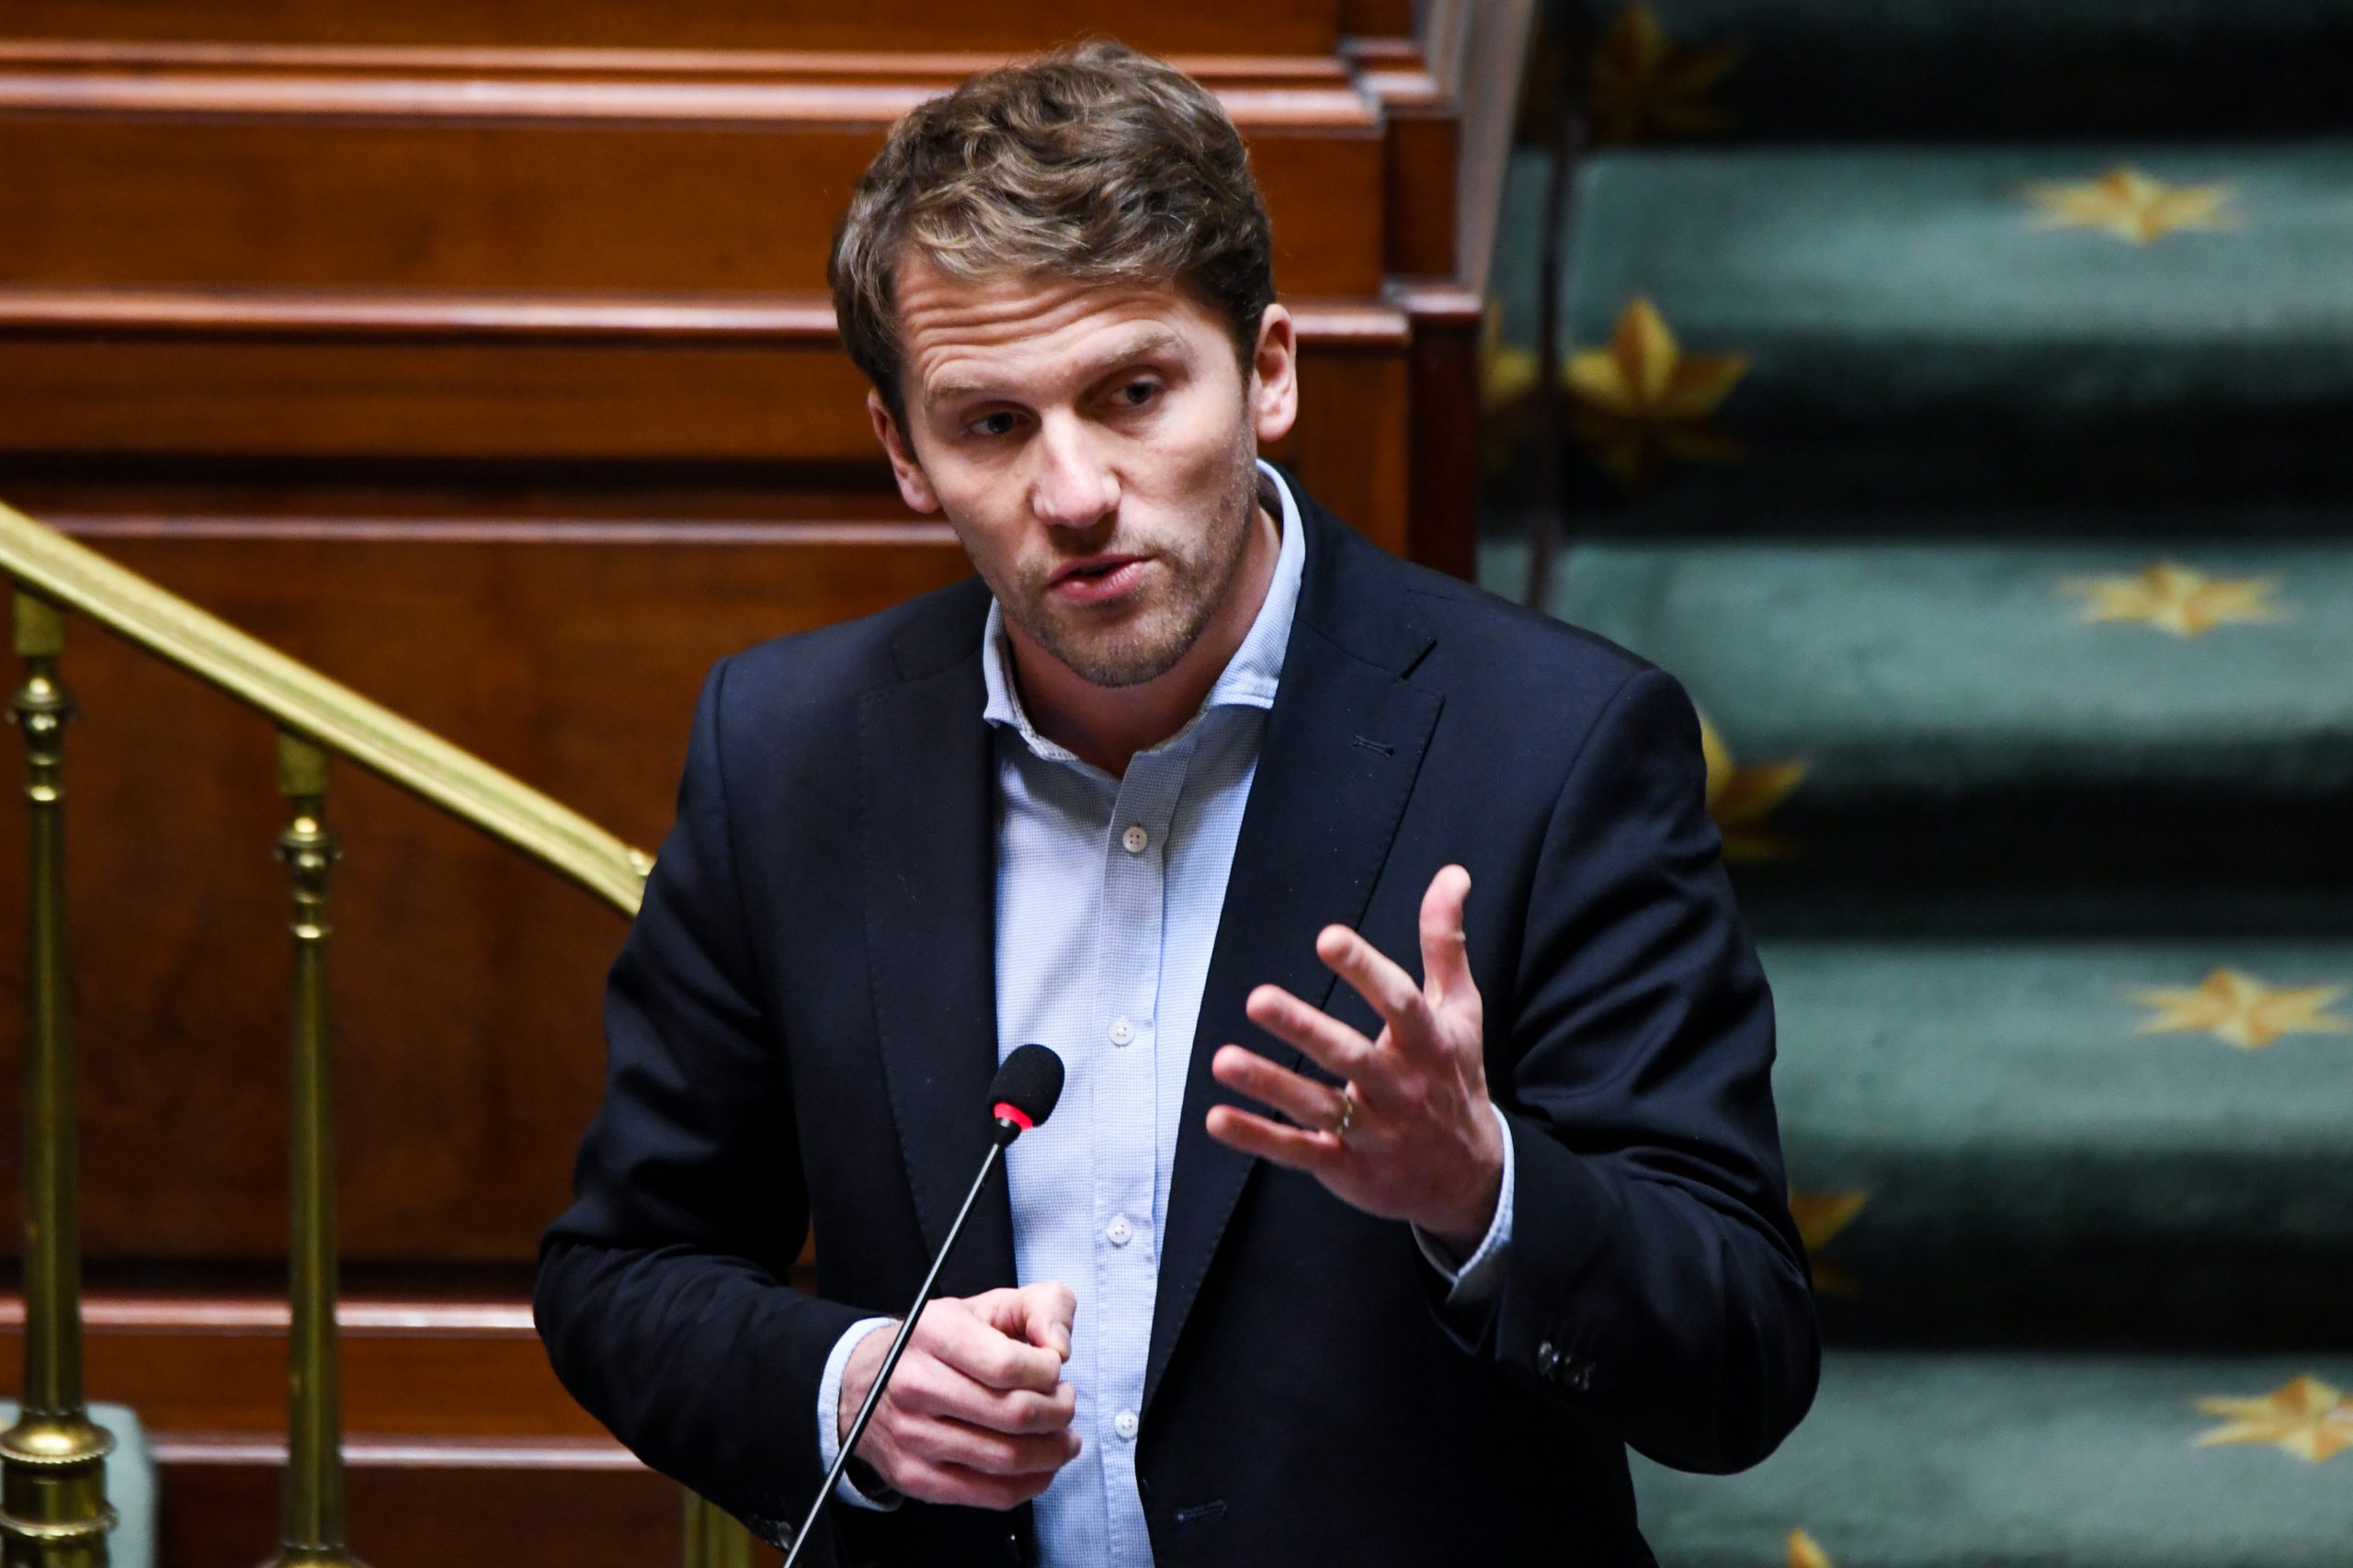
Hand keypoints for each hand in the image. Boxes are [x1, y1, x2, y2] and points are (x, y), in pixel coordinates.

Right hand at [838, 1283, 1079, 1509]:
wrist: (865, 1382)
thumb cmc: (938, 1342)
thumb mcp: (989, 1305)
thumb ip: (1042, 1307)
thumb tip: (1060, 1347)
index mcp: (933, 1333)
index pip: (1008, 1365)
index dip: (1048, 1371)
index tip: (1053, 1368)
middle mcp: (916, 1385)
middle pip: (1014, 1414)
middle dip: (1059, 1411)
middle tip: (1065, 1403)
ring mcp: (912, 1437)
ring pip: (1007, 1459)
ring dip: (1052, 1451)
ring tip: (1062, 1435)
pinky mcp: (916, 1477)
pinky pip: (991, 1494)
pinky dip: (1031, 1482)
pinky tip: (1041, 1464)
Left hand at [1205, 864, 1503, 1255]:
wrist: (1471, 1178)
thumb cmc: (1455, 1077)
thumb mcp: (1460, 1011)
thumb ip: (1446, 942)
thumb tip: (1451, 874)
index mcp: (1427, 1043)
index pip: (1398, 1002)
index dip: (1365, 970)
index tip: (1328, 938)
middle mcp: (1400, 1087)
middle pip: (1349, 1056)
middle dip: (1304, 1029)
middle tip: (1257, 998)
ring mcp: (1372, 1131)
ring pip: (1317, 1106)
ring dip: (1269, 1084)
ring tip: (1222, 1060)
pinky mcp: (1345, 1165)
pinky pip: (1297, 1152)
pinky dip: (1257, 1137)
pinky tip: (1217, 1118)